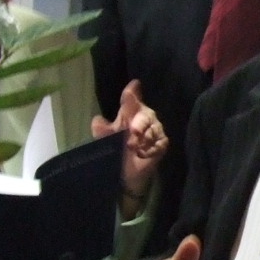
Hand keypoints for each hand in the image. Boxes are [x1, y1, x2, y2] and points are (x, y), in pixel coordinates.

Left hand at [92, 79, 167, 199]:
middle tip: (132, 132)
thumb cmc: (116, 151)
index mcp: (130, 112)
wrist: (125, 175)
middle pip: (145, 114)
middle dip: (139, 124)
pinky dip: (151, 149)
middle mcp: (144, 118)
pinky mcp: (162, 144)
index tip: (134, 84)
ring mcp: (155, 130)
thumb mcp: (105, 139)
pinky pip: (160, 143)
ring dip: (143, 140)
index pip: (131, 98)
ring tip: (134, 149)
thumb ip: (101, 129)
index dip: (132, 92)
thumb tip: (97, 120)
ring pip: (152, 130)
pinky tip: (143, 154)